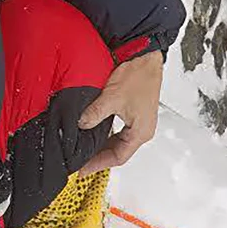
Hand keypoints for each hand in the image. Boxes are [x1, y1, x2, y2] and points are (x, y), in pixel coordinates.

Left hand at [78, 51, 164, 175]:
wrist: (146, 57)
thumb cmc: (138, 75)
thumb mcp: (112, 98)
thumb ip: (94, 114)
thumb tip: (81, 124)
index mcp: (140, 132)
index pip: (117, 157)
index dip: (98, 164)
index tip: (82, 170)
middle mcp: (142, 130)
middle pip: (118, 152)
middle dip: (99, 157)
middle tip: (80, 161)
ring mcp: (139, 122)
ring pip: (118, 142)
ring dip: (102, 146)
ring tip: (84, 150)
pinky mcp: (135, 113)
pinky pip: (119, 131)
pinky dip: (106, 134)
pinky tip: (94, 133)